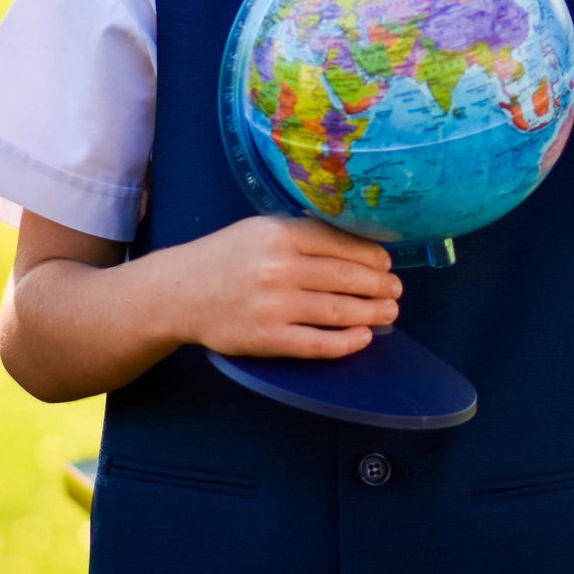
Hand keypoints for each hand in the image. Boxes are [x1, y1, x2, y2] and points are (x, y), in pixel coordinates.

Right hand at [164, 215, 401, 358]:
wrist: (178, 293)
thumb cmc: (224, 258)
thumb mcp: (259, 229)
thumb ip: (301, 233)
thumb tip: (354, 243)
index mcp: (279, 234)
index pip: (340, 242)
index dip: (371, 255)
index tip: (387, 263)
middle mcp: (279, 267)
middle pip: (345, 277)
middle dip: (379, 285)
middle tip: (395, 290)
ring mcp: (274, 305)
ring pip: (337, 310)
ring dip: (371, 313)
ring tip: (389, 312)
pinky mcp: (267, 338)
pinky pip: (317, 343)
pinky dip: (346, 342)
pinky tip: (364, 338)